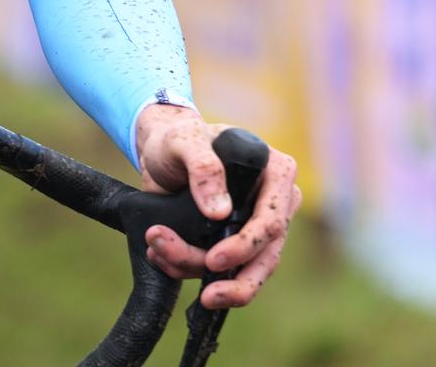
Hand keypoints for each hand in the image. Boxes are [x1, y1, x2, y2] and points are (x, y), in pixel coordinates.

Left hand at [134, 104, 301, 309]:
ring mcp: (254, 226)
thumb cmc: (178, 139)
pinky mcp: (233, 243)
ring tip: (159, 253)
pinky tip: (161, 257)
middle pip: (267, 256)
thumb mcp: (184, 140)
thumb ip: (202, 166)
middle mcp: (272, 203)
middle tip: (207, 297)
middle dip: (236, 282)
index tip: (213, 259)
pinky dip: (187, 269)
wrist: (160, 153)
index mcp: (275, 172)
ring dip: (197, 270)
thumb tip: (220, 212)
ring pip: (243, 270)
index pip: (272, 221)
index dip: (245, 246)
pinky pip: (220, 270)